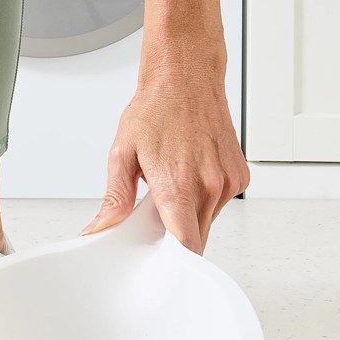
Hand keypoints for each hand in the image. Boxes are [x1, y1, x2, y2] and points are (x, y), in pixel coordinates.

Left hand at [82, 0, 249, 253]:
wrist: (186, 77)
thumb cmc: (156, 110)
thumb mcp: (121, 155)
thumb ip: (114, 199)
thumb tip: (101, 228)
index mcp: (179, 185)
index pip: (186, 246)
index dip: (171, 260)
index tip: (156, 262)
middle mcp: (209, 185)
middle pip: (194, 239)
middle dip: (172, 238)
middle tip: (151, 218)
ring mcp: (228, 181)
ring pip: (206, 223)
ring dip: (187, 218)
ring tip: (169, 189)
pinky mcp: (239, 176)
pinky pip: (219, 206)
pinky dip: (202, 202)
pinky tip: (188, 179)